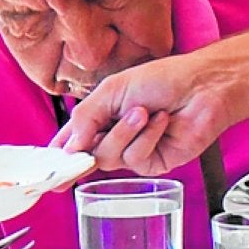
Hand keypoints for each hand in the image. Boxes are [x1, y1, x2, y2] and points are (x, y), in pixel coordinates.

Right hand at [53, 50, 245, 173]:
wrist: (202, 86)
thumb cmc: (162, 79)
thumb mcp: (114, 89)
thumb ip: (86, 116)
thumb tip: (69, 147)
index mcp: (100, 116)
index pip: (71, 141)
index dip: (58, 155)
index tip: (45, 169)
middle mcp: (114, 136)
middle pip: (85, 155)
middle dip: (90, 142)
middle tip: (92, 133)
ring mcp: (133, 151)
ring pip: (109, 158)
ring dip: (125, 132)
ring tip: (142, 111)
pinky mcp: (154, 162)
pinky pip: (136, 159)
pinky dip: (147, 138)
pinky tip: (161, 121)